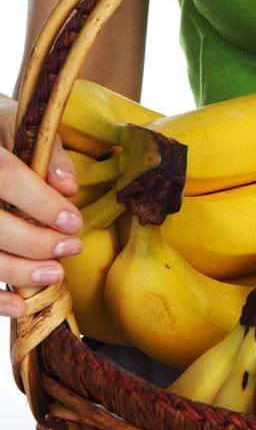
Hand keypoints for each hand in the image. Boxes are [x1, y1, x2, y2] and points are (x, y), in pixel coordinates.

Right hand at [0, 92, 82, 318]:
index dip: (41, 203)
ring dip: (16, 272)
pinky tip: (18, 306)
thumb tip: (68, 187)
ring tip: (54, 275)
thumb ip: (47, 152)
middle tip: (70, 248)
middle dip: (34, 242)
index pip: (7, 177)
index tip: (74, 222)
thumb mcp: (18, 124)